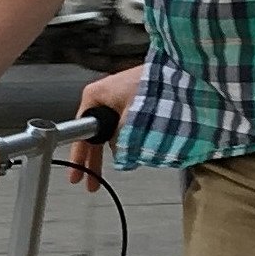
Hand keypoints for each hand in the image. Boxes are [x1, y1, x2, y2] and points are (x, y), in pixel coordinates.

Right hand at [67, 65, 142, 192]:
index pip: (81, 133)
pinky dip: (122, 143)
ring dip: (109, 153)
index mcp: (94, 97)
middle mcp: (101, 99)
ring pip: (107, 135)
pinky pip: (120, 129)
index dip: (79, 156)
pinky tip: (125, 156)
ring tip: (106, 174)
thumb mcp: (130, 119)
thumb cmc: (150, 85)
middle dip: (93, 161)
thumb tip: (119, 156)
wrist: (176, 72)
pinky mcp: (130, 104)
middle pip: (93, 137)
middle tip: (90, 183)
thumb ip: (120, 140)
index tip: (78, 174)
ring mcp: (115, 102)